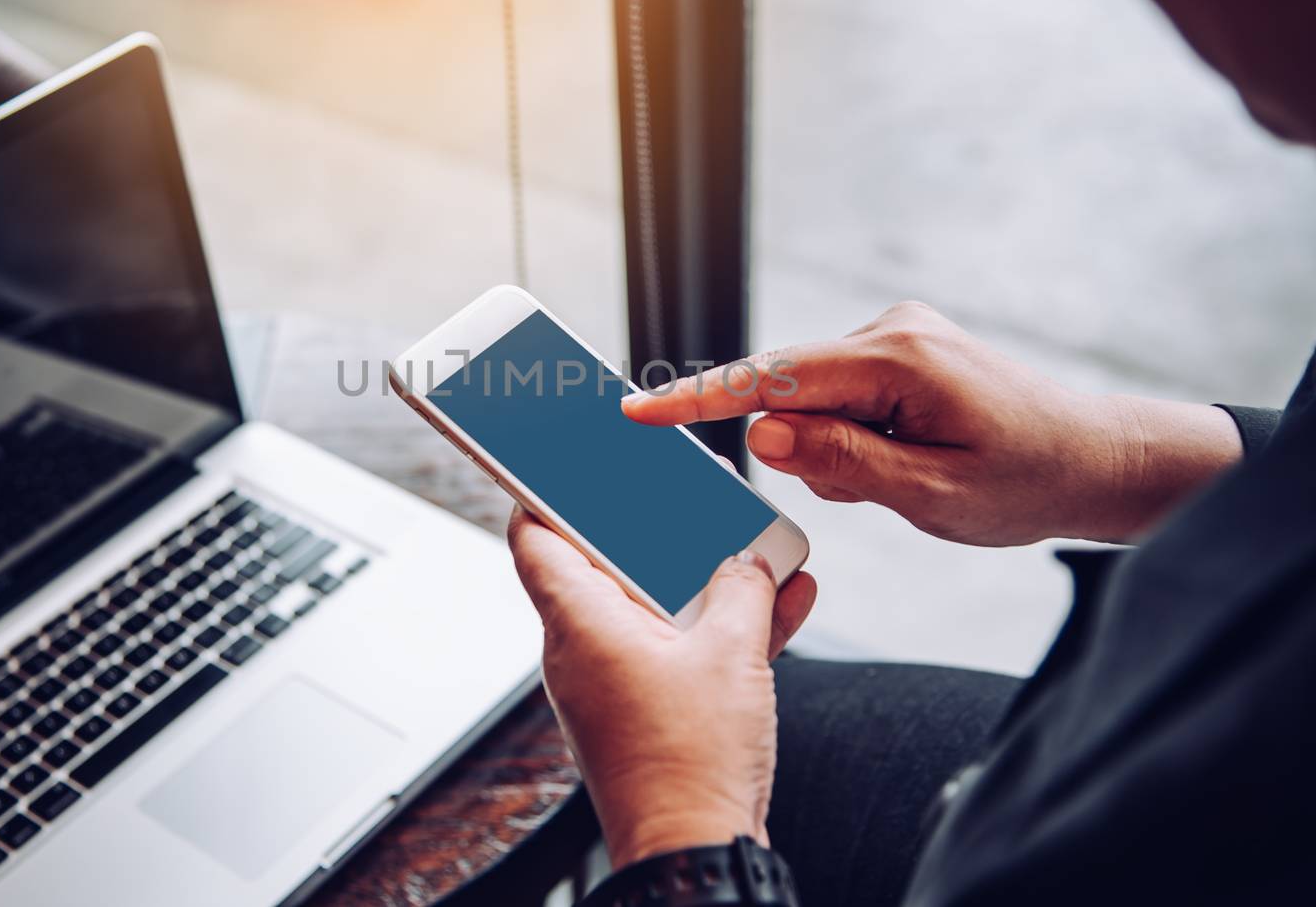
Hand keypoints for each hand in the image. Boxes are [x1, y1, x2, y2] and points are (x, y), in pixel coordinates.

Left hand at [506, 508, 816, 868]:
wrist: (695, 853)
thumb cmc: (690, 764)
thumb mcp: (733, 655)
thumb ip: (744, 590)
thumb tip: (750, 562)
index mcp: (581, 624)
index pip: (535, 539)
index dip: (545, 493)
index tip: (568, 463)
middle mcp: (584, 652)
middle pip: (605, 567)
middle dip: (657, 533)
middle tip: (692, 499)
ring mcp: (613, 685)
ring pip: (653, 609)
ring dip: (704, 583)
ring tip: (757, 552)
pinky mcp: (645, 714)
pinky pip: (677, 652)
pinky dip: (718, 630)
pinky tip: (780, 607)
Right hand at [623, 301, 1242, 545]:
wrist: (1097, 457)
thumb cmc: (1027, 481)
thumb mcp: (934, 495)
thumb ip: (843, 464)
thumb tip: (760, 433)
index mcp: (899, 359)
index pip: (773, 378)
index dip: (698, 397)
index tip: (636, 412)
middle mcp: (891, 329)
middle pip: (791, 391)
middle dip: (808, 450)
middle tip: (880, 490)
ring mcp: (896, 333)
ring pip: (815, 401)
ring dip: (838, 451)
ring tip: (915, 477)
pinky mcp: (899, 348)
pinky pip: (840, 397)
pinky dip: (853, 438)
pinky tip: (909, 460)